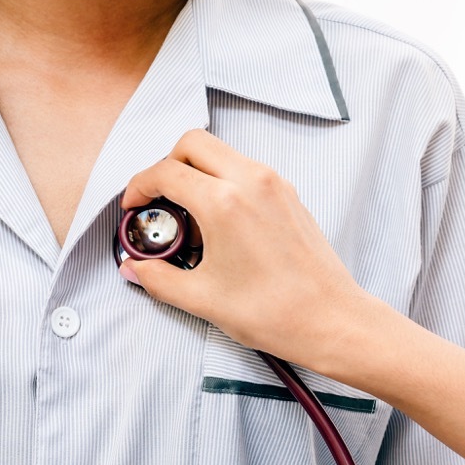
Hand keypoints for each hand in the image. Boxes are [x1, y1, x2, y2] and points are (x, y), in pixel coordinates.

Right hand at [120, 130, 378, 371]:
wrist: (331, 320)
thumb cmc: (275, 313)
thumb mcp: (203, 300)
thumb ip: (160, 279)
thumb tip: (136, 269)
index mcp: (224, 202)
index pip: (166, 172)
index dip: (139, 187)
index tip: (134, 207)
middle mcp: (250, 181)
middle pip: (193, 144)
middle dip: (167, 165)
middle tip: (159, 202)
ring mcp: (274, 184)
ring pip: (222, 153)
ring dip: (198, 172)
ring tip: (191, 218)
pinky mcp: (290, 195)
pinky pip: (247, 170)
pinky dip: (225, 181)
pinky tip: (222, 224)